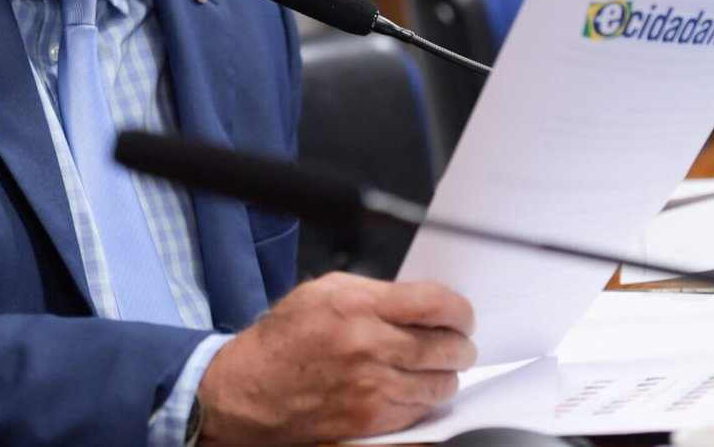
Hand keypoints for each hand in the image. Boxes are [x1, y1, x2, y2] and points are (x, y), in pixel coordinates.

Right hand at [196, 272, 475, 445]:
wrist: (253, 390)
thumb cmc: (286, 339)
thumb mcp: (324, 292)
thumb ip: (376, 292)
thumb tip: (422, 301)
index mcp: (358, 307)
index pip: (436, 305)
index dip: (459, 309)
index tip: (461, 313)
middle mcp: (368, 348)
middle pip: (448, 347)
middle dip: (460, 342)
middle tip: (456, 340)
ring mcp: (372, 389)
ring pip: (442, 383)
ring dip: (446, 372)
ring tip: (434, 363)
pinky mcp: (372, 421)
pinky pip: (422, 410)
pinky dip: (424, 397)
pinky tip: (411, 384)